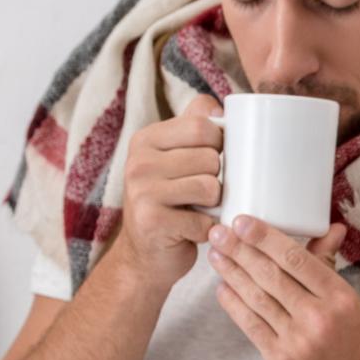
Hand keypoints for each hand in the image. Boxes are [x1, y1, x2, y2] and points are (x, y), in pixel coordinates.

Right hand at [115, 94, 222, 288]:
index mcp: (147, 140)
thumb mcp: (177, 159)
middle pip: (212, 158)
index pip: (204, 126)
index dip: (221, 145)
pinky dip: (209, 230)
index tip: (211, 162)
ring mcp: (141, 191)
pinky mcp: (151, 222)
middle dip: (219, 180)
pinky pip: (205, 220)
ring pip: (211, 187)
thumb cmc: (174, 203)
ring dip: (216, 205)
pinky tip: (193, 231)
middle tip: (201, 195)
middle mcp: (138, 162)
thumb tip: (218, 103)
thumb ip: (194, 126)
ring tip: (199, 210)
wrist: (147, 256)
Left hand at [209, 216, 359, 359]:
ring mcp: (298, 340)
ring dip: (231, 272)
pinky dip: (234, 304)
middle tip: (218, 232)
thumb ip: (331, 269)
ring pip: (257, 297)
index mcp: (341, 298)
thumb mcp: (354, 308)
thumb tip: (332, 228)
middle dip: (240, 249)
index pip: (297, 258)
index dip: (266, 237)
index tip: (243, 222)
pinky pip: (251, 325)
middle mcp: (319, 316)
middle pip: (271, 274)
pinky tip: (223, 288)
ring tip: (216, 254)